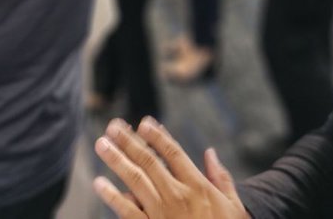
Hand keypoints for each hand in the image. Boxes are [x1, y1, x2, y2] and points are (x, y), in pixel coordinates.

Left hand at [94, 117, 246, 218]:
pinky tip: (99, 183)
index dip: (157, 136)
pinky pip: (127, 212)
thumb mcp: (233, 206)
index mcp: (197, 186)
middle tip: (113, 126)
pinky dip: (112, 197)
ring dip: (117, 160)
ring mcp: (161, 213)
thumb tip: (210, 152)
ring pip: (135, 180)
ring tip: (102, 144)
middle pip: (149, 161)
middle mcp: (177, 196)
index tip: (144, 122)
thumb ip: (221, 178)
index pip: (173, 153)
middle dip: (129, 141)